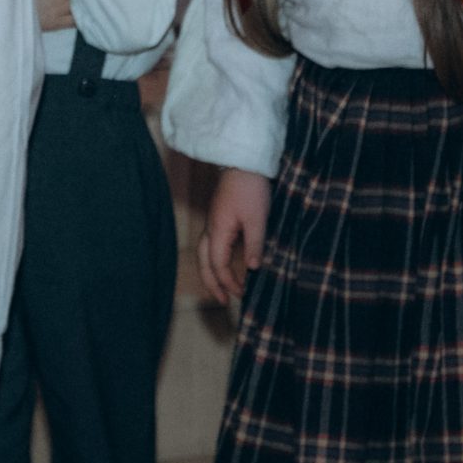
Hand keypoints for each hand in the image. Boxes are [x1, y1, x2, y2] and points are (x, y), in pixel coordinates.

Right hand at [197, 168, 272, 304]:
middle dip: (212, 282)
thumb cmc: (250, 188)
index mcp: (218, 230)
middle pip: (204, 261)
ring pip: (205, 253)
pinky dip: (216, 259)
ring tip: (221, 286)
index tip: (242, 294)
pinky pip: (212, 245)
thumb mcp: (257, 218)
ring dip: (212, 272)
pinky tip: (227, 263)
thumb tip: (252, 268)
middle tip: (223, 300)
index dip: (228, 281)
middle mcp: (211, 228)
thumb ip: (254, 244)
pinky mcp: (220, 218)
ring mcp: (214, 222)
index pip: (218, 264)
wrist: (243, 162)